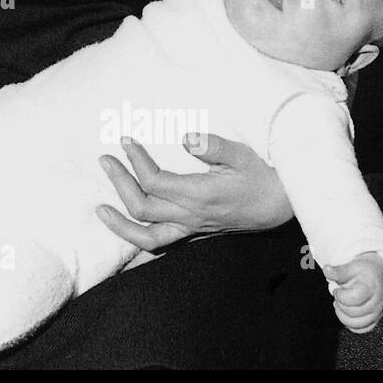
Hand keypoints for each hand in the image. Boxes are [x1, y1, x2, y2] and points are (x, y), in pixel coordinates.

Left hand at [95, 133, 292, 251]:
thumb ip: (213, 146)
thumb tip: (185, 137)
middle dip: (119, 184)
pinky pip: (161, 245)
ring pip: (148, 239)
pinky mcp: (194, 233)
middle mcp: (192, 216)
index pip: (154, 182)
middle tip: (104, 160)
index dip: (135, 161)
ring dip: (120, 226)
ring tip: (100, 210)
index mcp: (200, 195)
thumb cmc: (262, 176)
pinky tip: (126, 230)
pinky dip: (139, 240)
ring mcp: (192, 228)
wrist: (282, 206)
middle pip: (142, 209)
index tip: (126, 140)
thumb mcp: (241, 155)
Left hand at [323, 253, 382, 333]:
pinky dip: (350, 324)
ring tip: (341, 304)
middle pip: (352, 312)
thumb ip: (338, 271)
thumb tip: (326, 271)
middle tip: (340, 295)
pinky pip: (361, 329)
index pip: (353, 299)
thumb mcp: (352, 266)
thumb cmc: (366, 271)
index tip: (338, 290)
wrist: (382, 276)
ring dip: (343, 315)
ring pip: (355, 324)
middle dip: (340, 303)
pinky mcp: (376, 320)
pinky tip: (346, 313)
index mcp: (371, 288)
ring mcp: (377, 313)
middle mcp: (377, 303)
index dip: (340, 295)